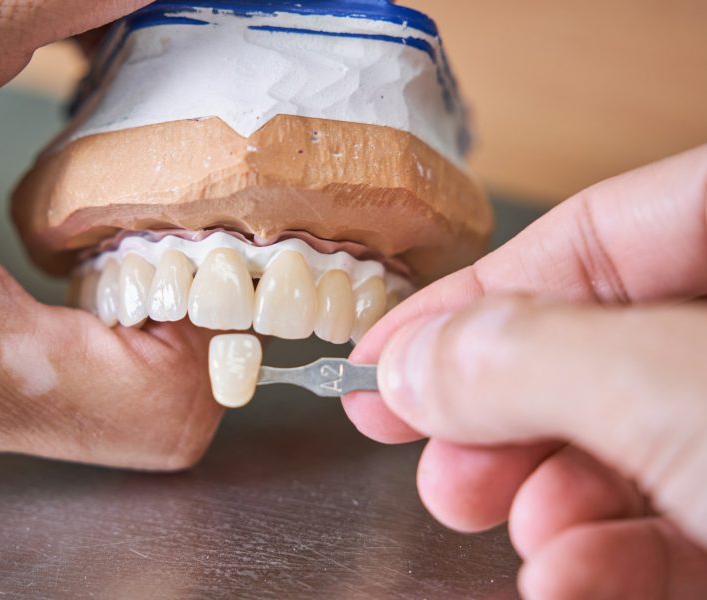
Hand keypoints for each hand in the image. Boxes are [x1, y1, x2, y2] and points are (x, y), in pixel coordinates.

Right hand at [0, 1, 222, 469]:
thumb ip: (51, 12)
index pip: (165, 415)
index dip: (213, 342)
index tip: (212, 263)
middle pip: (145, 426)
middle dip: (179, 337)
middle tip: (183, 250)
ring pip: (94, 411)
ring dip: (133, 334)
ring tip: (131, 250)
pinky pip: (44, 383)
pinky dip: (82, 333)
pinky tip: (69, 264)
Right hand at [345, 146, 706, 597]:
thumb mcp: (665, 388)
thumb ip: (530, 362)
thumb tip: (414, 366)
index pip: (586, 239)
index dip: (469, 295)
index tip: (380, 354)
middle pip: (590, 348)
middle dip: (496, 413)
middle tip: (425, 449)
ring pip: (622, 447)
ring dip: (548, 502)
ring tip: (502, 526)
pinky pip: (677, 526)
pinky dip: (610, 561)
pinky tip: (572, 581)